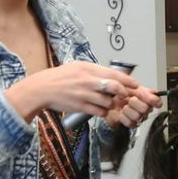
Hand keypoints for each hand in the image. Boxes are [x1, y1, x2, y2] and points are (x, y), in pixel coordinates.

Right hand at [7, 61, 136, 122]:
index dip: (127, 80)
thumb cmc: (59, 77)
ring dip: (111, 104)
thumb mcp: (77, 67)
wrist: (42, 89)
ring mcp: (84, 95)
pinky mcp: (80, 106)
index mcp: (88, 69)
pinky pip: (99, 111)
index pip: (114, 74)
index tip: (135, 84)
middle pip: (114, 87)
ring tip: (107, 103)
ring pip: (108, 102)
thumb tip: (110, 75)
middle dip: (123, 93)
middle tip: (125, 96)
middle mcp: (87, 81)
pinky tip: (100, 109)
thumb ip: (93, 70)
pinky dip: (103, 112)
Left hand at [107, 86, 162, 128]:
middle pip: (145, 108)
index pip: (157, 102)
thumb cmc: (120, 94)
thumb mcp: (131, 87)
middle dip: (134, 102)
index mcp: (148, 98)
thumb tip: (153, 93)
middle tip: (129, 99)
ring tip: (124, 106)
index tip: (144, 97)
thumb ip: (143, 90)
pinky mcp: (131, 124)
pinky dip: (123, 117)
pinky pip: (130, 123)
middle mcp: (146, 109)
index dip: (152, 99)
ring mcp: (139, 117)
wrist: (108, 102)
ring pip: (138, 116)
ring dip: (127, 110)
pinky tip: (121, 113)